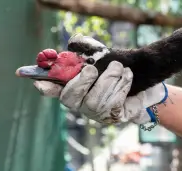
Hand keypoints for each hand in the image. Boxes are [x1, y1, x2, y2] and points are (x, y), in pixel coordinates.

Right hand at [33, 47, 165, 123]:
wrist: (144, 83)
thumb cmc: (117, 70)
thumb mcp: (102, 56)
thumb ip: (87, 48)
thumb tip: (74, 43)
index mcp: (73, 87)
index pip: (53, 90)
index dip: (45, 87)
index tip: (38, 82)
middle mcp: (81, 103)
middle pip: (71, 97)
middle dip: (83, 80)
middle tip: (94, 69)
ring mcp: (97, 113)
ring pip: (96, 100)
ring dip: (110, 79)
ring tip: (119, 68)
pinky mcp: (114, 117)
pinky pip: (114, 103)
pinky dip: (122, 85)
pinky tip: (127, 76)